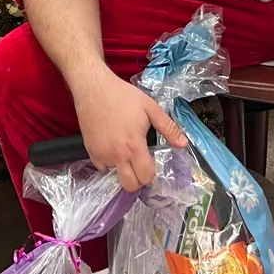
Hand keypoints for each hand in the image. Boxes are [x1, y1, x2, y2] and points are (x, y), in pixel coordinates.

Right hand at [67, 67, 186, 192]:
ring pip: (114, 175)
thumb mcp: (150, 107)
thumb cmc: (123, 96)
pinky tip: (111, 147)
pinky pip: (101, 166)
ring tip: (124, 151)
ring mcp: (101, 154)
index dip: (151, 175)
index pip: (145, 176)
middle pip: (129, 185)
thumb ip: (168, 127)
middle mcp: (117, 154)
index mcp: (134, 145)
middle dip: (137, 180)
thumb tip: (183, 144)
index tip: (151, 167)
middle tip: (139, 167)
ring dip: (121, 169)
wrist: (94, 88)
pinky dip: (107, 162)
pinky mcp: (90, 150)